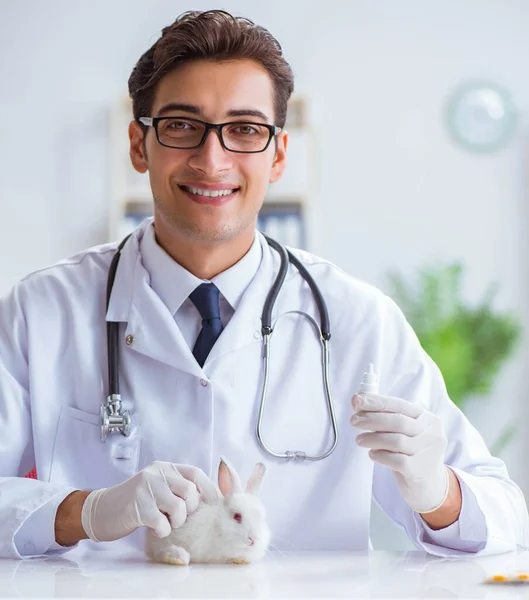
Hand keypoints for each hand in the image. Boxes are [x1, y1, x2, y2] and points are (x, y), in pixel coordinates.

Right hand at [80, 461, 217, 541]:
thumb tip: (209, 497)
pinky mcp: (138, 507)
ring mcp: (146, 488)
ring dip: (176, 521)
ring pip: (178, 507)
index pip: (195, 473)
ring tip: (166, 522)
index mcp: (165, 468)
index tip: (213, 502)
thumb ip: (177, 486)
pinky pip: (163, 523)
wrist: (102, 510)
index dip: (208, 488)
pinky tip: (154, 528)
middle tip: (178, 516)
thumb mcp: (158, 486)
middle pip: (189, 491)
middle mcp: (157, 473)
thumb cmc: (137, 502)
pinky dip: (163, 531)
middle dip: (190, 509)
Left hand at [351, 392, 449, 513]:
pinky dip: (380, 455)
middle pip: (399, 422)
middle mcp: (432, 434)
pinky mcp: (420, 471)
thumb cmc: (410, 452)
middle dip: (372, 419)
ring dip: (373, 438)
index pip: (400, 405)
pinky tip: (373, 454)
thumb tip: (358, 400)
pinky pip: (397, 460)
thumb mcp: (403, 432)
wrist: (428, 486)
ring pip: (397, 441)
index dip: (377, 402)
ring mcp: (428, 453)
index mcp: (427, 419)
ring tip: (359, 440)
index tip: (357, 400)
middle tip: (354, 421)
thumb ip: (385, 416)